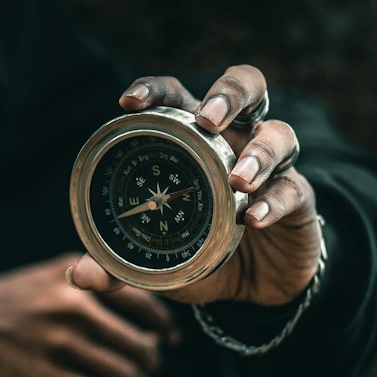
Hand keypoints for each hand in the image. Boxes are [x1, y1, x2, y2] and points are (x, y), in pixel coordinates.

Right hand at [0, 255, 180, 376]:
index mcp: (79, 277)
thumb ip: (97, 284)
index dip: (166, 325)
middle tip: (150, 366)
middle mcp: (73, 307)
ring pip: (124, 373)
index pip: (143, 301)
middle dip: (152, 360)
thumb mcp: (54, 274)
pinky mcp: (44, 376)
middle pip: (140, 342)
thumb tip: (149, 314)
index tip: (172, 339)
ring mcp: (58, 342)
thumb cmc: (14, 298)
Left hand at [68, 66, 320, 307]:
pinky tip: (254, 217)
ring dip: (259, 154)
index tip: (130, 102)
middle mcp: (237, 139)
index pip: (176, 96)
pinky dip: (274, 201)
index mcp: (195, 137)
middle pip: (245, 87)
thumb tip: (78, 276)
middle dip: (229, 94)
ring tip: (237, 180)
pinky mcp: (299, 200)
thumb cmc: (203, 253)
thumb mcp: (157, 261)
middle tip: (209, 119)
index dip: (155, 89)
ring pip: (279, 135)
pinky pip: (292, 190)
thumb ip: (117, 266)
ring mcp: (273, 168)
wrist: (256, 289)